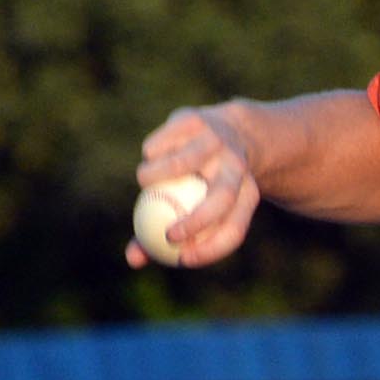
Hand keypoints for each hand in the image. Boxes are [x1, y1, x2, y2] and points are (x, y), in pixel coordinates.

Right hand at [129, 102, 266, 268]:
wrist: (228, 129)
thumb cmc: (203, 182)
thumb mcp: (193, 205)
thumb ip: (163, 234)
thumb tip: (132, 260)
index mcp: (247, 192)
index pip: (234, 229)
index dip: (211, 249)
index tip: (182, 259)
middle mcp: (237, 166)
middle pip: (221, 199)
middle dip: (195, 222)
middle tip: (167, 235)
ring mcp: (217, 141)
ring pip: (182, 164)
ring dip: (153, 177)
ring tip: (144, 183)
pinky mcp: (194, 119)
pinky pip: (163, 143)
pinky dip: (150, 154)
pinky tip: (151, 156)